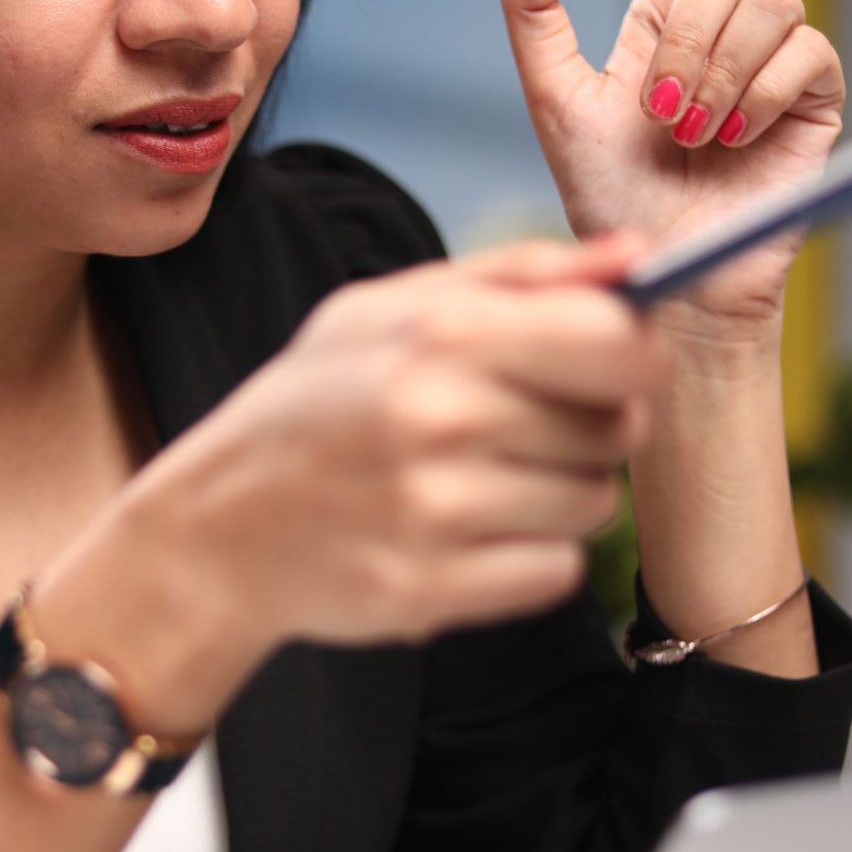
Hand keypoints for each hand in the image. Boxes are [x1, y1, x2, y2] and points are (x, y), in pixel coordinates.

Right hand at [130, 230, 667, 670]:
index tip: (610, 365)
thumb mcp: (390, 308)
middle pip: (617, 428)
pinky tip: (468, 534)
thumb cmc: (314, 405)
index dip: (635, 355)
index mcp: (438, 336)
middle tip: (517, 428)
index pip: (616, 342)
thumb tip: (636, 259)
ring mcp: (435, 514)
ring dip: (558, 495)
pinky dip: (528, 557)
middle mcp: (439, 421)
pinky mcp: (431, 591)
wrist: (215, 529)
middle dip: (589, 427)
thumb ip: (519, 274)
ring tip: (482, 481)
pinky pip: (555, 572)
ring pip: (593, 504)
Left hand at [499, 0, 845, 336]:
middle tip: (661, 112)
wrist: (662, 266)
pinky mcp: (819, 94)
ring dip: (715, 73)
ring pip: (768, 1)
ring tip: (693, 133)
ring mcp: (780, 55)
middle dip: (684, 39)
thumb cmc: (607, 194)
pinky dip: (757, 95)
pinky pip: (802, 52)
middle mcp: (732, 18)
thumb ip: (534, 8)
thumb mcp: (550, 97)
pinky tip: (735, 139)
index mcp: (670, 4)